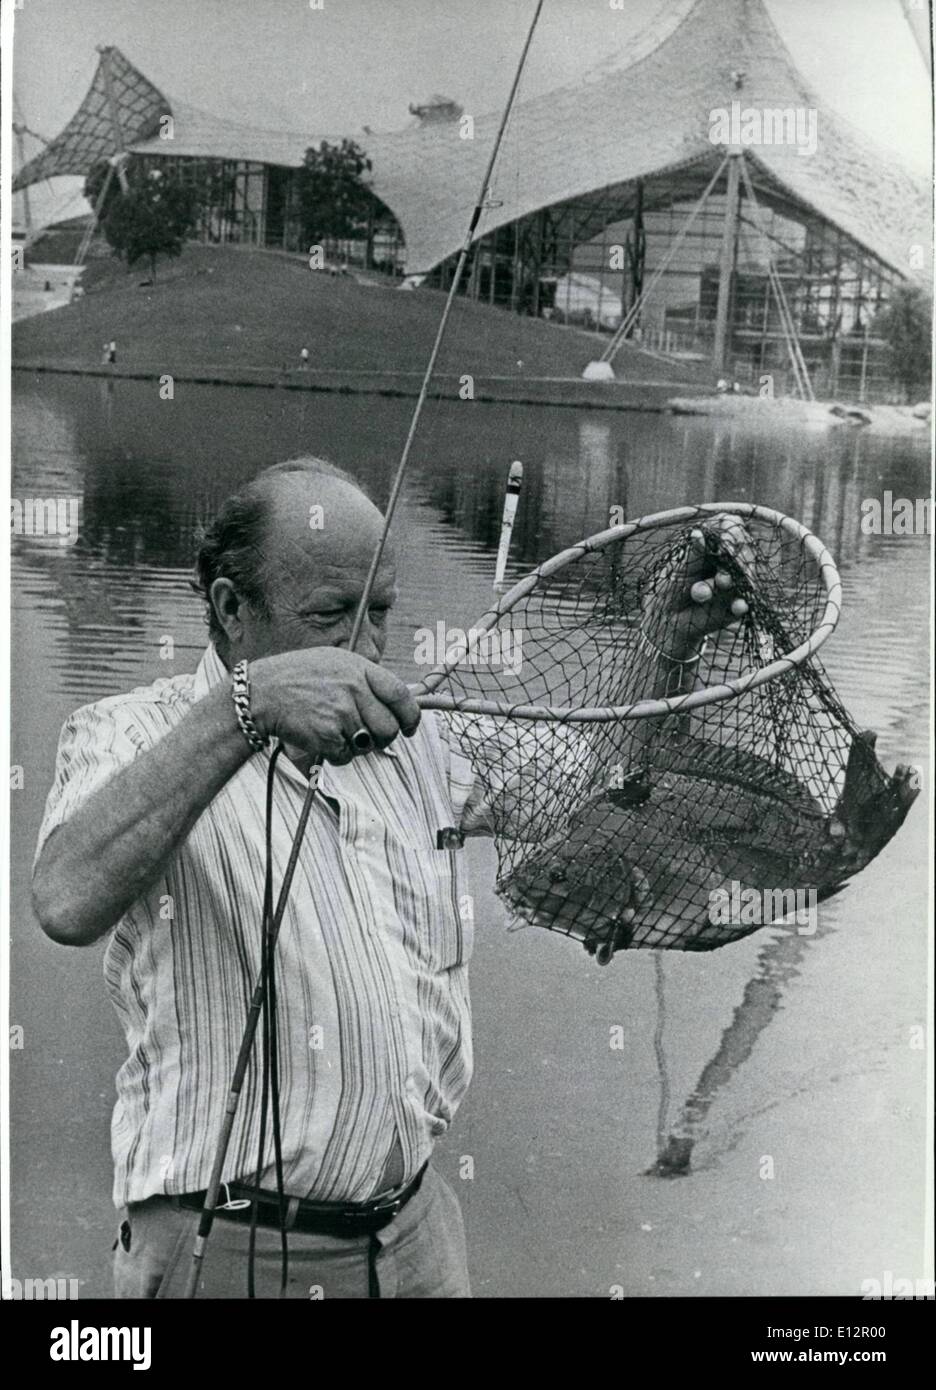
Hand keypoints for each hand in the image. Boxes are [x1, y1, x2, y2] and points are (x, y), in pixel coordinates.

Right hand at [249, 648, 419, 764]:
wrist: (262, 692)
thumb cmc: (298, 678)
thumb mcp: (335, 663)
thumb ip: (365, 680)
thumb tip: (394, 704)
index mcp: (360, 669)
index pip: (400, 695)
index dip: (411, 716)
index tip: (409, 727)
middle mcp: (354, 689)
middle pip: (389, 727)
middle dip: (383, 738)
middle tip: (367, 736)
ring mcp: (342, 713)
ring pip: (368, 745)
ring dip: (357, 746)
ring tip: (336, 731)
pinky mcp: (328, 736)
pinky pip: (346, 757)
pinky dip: (336, 755)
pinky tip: (320, 738)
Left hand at [640, 514, 755, 661]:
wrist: (666, 620)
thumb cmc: (668, 588)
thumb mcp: (676, 570)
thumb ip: (691, 554)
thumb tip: (697, 533)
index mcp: (711, 543)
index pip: (732, 526)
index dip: (732, 534)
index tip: (725, 547)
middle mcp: (727, 559)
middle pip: (744, 550)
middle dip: (735, 563)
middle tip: (721, 579)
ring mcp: (735, 581)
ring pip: (744, 576)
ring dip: (727, 585)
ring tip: (700, 595)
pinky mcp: (737, 603)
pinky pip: (746, 601)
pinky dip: (741, 604)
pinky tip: (737, 607)